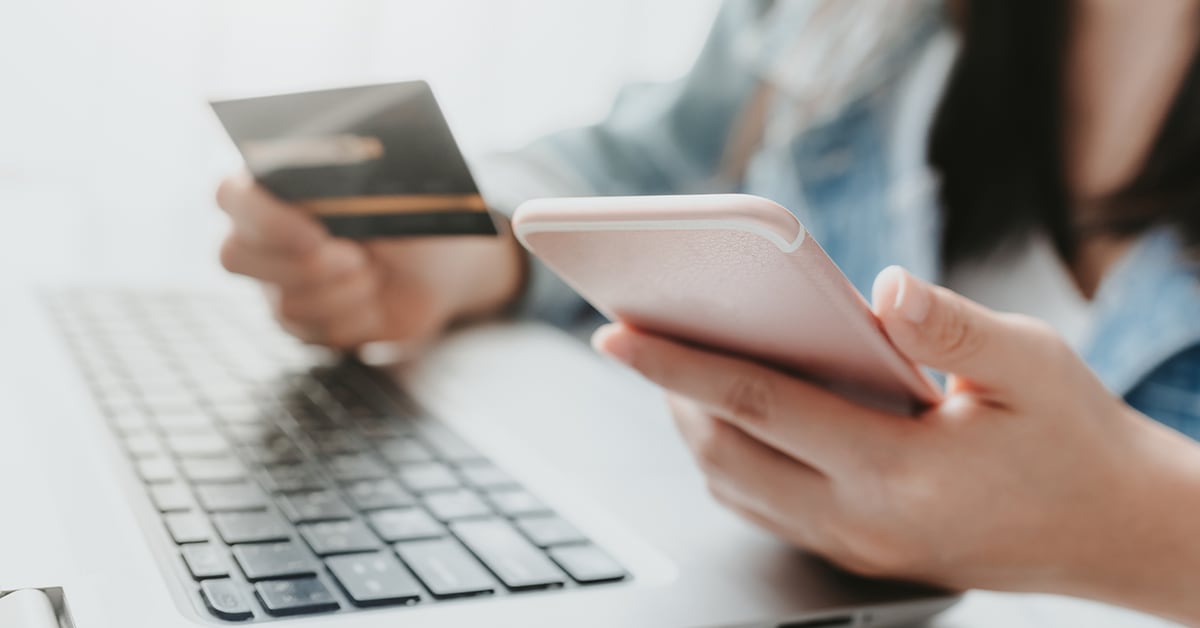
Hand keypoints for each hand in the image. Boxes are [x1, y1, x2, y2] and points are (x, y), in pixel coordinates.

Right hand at [215, 173, 525, 347]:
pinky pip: (313, 332)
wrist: (438, 265)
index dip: (264, 218)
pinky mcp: (302, 323)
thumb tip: (332, 195)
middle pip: (236, 255)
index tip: (314, 233)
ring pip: (284, 301)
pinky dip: (356, 318)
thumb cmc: (409, 214)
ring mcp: (277, 282)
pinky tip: (375, 300)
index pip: (233, 196)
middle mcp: (263, 236)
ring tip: (375, 273)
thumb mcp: (387, 190)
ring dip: (343, 291)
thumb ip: (352, 184)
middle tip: (356, 258)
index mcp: (275, 187)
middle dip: (304, 265)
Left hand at [593, 266, 1199, 622]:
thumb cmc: (1077, 442)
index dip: (677, 363)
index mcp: (898, 470)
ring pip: (736, 491)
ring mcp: (856, 545)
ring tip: (675, 369)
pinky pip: (767, 508)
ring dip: (696, 430)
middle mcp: (862, 519)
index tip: (616, 332)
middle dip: (668, 396)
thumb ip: (950, 326)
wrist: (1117, 530)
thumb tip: (882, 285)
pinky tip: (735, 416)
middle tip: (636, 335)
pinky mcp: (860, 552)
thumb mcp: (1033, 365)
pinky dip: (734, 460)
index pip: (758, 404)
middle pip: (725, 454)